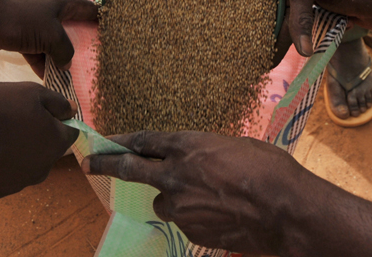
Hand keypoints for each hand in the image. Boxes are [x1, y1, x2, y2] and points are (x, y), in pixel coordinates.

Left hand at [0, 0, 97, 76]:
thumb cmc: (20, 21)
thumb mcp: (51, 34)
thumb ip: (65, 50)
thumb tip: (66, 64)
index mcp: (61, 3)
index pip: (89, 9)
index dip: (102, 19)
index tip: (115, 33)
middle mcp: (50, 13)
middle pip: (73, 29)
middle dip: (84, 45)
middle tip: (98, 63)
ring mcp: (35, 27)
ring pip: (55, 45)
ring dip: (63, 60)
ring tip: (77, 78)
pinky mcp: (21, 40)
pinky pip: (39, 55)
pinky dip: (45, 67)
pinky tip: (53, 82)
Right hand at [0, 82, 78, 200]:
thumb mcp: (30, 92)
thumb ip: (57, 102)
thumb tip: (72, 110)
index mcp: (55, 144)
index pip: (70, 133)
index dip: (57, 120)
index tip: (39, 111)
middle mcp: (41, 170)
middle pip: (46, 151)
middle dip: (35, 136)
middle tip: (10, 119)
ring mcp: (16, 185)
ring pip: (23, 165)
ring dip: (14, 152)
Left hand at [82, 131, 305, 254]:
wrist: (284, 210)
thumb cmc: (269, 168)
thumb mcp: (236, 145)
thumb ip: (207, 152)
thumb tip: (200, 160)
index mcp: (187, 145)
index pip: (143, 141)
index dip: (122, 141)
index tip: (104, 141)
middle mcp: (174, 174)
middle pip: (130, 169)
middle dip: (105, 165)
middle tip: (87, 164)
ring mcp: (179, 206)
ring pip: (164, 201)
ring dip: (174, 197)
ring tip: (209, 198)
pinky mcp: (189, 230)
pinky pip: (185, 220)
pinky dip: (195, 215)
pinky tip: (221, 213)